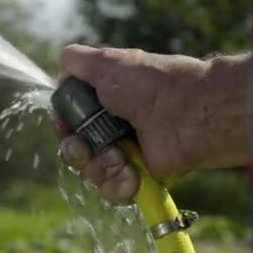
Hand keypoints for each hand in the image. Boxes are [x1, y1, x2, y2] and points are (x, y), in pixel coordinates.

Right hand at [56, 45, 251, 203]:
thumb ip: (75, 62)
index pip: (68, 124)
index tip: (67, 126)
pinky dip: (117, 185)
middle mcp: (110, 129)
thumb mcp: (106, 62)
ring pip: (90, 173)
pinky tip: (130, 175)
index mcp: (101, 103)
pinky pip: (112, 190)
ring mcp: (124, 154)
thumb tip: (60, 73)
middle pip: (74, 151)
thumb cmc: (149, 83)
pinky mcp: (139, 176)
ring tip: (120, 158)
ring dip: (99, 167)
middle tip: (88, 147)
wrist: (192, 111)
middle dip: (76, 151)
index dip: (64, 128)